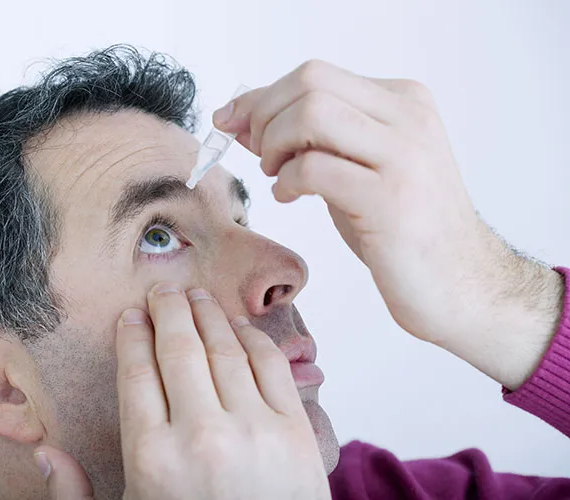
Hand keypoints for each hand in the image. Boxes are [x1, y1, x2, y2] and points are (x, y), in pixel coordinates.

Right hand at [33, 283, 329, 498]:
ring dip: (209, 314)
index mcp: (151, 457)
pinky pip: (271, 366)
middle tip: (163, 291)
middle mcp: (201, 436)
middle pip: (180, 348)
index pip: (136, 372)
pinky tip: (239, 326)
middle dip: (168, 310)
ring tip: (197, 296)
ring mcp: (254, 431)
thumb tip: (45, 452)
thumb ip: (76, 496)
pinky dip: (253, 338)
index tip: (131, 316)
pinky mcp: (295, 433)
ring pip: (225, 348)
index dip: (132, 335)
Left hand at [213, 60, 563, 388]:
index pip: (315, 75)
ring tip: (278, 175)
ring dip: (275, 144)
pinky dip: (287, 180)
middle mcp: (408, 117)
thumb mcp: (357, 169)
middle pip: (309, 83)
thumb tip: (246, 118)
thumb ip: (313, 139)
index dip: (262, 97)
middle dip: (264, 116)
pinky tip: (290, 197)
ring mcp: (404, 155)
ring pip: (311, 114)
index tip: (232, 121)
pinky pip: (314, 167)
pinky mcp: (390, 198)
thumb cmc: (404, 229)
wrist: (461, 285)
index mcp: (403, 102)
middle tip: (260, 156)